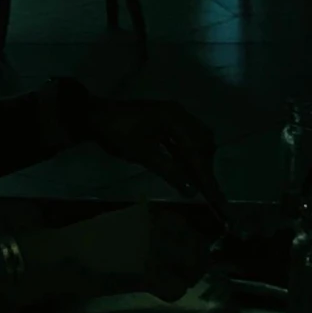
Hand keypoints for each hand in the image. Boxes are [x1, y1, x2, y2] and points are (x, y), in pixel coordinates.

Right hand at [59, 202, 215, 303]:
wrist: (62, 256)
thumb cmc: (85, 240)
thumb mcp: (120, 223)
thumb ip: (146, 227)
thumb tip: (172, 242)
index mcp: (148, 213)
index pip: (187, 227)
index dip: (193, 242)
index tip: (189, 253)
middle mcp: (156, 227)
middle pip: (196, 247)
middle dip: (198, 262)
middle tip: (188, 274)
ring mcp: (154, 251)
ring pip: (192, 267)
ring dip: (187, 277)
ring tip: (174, 282)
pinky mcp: (146, 276)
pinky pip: (175, 288)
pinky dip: (171, 292)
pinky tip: (160, 292)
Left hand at [81, 94, 230, 230]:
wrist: (95, 114)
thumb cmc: (118, 133)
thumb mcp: (143, 154)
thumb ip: (169, 171)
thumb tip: (192, 191)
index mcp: (175, 119)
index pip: (197, 153)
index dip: (207, 177)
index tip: (217, 199)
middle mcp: (179, 114)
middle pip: (203, 143)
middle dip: (204, 167)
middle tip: (205, 191)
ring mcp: (173, 114)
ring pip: (195, 140)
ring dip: (196, 160)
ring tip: (195, 183)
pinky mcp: (165, 119)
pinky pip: (184, 138)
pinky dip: (185, 154)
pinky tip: (184, 169)